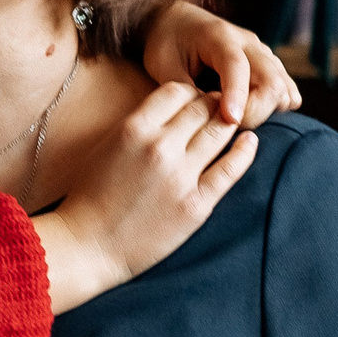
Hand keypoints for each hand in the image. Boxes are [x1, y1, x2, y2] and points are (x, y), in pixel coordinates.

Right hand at [36, 81, 257, 311]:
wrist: (88, 245)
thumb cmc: (89, 196)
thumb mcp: (105, 146)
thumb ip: (137, 124)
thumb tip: (170, 109)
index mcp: (133, 128)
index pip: (177, 91)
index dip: (189, 93)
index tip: (193, 100)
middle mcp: (160, 147)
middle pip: (202, 107)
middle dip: (213, 104)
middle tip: (219, 107)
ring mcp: (180, 177)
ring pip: (220, 131)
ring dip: (229, 123)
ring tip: (232, 122)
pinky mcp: (196, 205)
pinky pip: (231, 169)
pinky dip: (245, 151)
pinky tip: (249, 142)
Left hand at [140, 1, 299, 125]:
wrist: (177, 21)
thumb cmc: (166, 43)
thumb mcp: (164, 65)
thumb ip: (184, 91)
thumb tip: (207, 119)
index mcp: (219, 36)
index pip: (236, 66)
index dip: (237, 95)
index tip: (230, 120)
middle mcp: (248, 42)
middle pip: (272, 81)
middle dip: (256, 111)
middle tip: (227, 125)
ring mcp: (263, 54)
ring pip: (284, 89)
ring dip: (265, 112)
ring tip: (235, 120)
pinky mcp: (269, 66)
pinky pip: (286, 91)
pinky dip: (274, 108)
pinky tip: (249, 113)